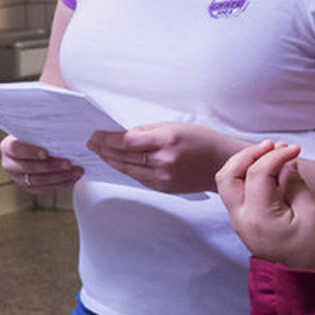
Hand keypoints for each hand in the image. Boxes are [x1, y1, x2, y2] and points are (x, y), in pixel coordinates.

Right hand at [0, 135, 82, 192]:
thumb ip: (48, 128)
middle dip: (49, 166)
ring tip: (75, 171)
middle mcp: (10, 163)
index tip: (46, 153)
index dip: (30, 152)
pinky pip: (43, 189)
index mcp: (8, 145)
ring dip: (58, 177)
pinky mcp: (29, 186)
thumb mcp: (41, 127)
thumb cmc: (41, 134)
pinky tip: (72, 177)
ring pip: (36, 181)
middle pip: (26, 168)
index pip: (14, 148)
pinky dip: (60, 184)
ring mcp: (18, 177)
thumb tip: (72, 133)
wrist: (42, 144)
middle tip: (68, 163)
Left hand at [87, 121, 239, 192]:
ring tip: (99, 153)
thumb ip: (146, 131)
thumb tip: (121, 135)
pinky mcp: (164, 188)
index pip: (126, 141)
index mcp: (166, 141)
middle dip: (103, 149)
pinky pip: (138, 178)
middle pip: (123, 156)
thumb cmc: (201, 140)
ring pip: (127, 169)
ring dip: (110, 160)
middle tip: (90, 143)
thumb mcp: (174, 126)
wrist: (224, 163)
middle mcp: (164, 161)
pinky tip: (117, 163)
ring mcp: (164, 177)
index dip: (106, 139)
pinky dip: (125, 170)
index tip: (94, 135)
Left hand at [216, 140, 314, 269]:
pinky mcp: (242, 221)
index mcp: (258, 217)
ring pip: (226, 182)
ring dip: (244, 163)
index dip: (276, 156)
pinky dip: (246, 175)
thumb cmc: (310, 250)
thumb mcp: (312, 215)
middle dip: (248, 155)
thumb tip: (286, 163)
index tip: (295, 149)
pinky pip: (235, 192)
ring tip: (270, 152)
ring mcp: (238, 220)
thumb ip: (295, 185)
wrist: (300, 278)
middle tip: (273, 145)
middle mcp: (240, 217)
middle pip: (228, 175)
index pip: (257, 174)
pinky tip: (266, 170)